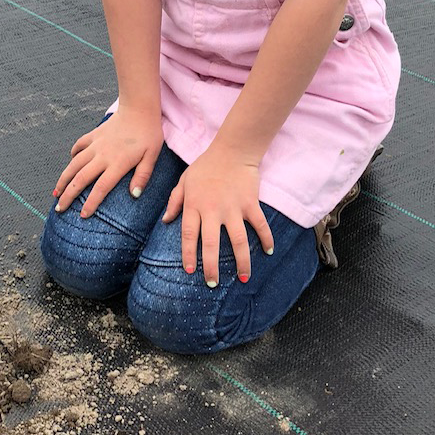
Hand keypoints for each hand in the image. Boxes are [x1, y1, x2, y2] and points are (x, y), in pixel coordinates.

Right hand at [53, 109, 163, 217]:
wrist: (138, 108)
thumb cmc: (148, 134)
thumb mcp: (152, 156)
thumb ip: (143, 176)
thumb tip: (134, 195)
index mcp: (117, 163)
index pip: (100, 188)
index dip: (90, 203)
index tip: (82, 215)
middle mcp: (102, 156)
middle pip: (80, 179)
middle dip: (68, 196)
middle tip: (59, 209)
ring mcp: (95, 144)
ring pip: (74, 164)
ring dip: (63, 179)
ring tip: (56, 192)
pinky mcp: (93, 135)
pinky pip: (78, 146)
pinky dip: (73, 155)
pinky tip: (70, 162)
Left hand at [162, 143, 273, 286]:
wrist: (232, 150)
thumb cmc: (206, 166)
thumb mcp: (184, 181)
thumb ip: (174, 201)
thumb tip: (165, 221)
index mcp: (194, 205)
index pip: (188, 235)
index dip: (189, 255)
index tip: (190, 271)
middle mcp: (212, 210)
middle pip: (211, 244)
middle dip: (211, 267)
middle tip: (212, 284)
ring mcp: (233, 208)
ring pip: (238, 241)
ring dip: (242, 261)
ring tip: (244, 278)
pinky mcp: (250, 204)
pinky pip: (259, 225)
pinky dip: (266, 238)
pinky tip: (269, 252)